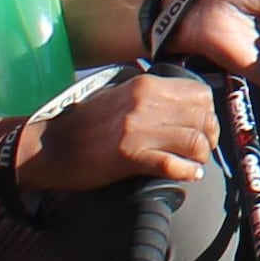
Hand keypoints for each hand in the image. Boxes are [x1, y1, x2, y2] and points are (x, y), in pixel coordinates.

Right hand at [19, 68, 214, 191]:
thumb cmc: (85, 123)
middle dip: (210, 138)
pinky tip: (187, 175)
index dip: (208, 114)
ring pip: (195, 141)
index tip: (203, 129)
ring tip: (193, 164)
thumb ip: (151, 95)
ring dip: (200, 157)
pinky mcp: (128, 156)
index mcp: (146, 85)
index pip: (201, 95)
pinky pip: (172, 164)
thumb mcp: (121, 95)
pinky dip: (186, 172)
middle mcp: (146, 102)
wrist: (49, 146)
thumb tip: (185, 105)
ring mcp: (137, 129)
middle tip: (202, 151)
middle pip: (204, 119)